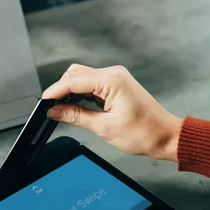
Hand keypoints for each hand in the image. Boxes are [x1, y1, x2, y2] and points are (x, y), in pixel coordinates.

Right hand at [42, 64, 182, 161]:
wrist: (166, 136)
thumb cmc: (144, 133)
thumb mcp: (104, 127)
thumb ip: (76, 116)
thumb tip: (55, 111)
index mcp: (111, 80)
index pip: (74, 80)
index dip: (55, 91)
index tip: (43, 103)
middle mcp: (113, 74)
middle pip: (75, 74)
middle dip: (61, 90)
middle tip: (50, 109)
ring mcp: (115, 78)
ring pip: (82, 78)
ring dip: (70, 92)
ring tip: (61, 110)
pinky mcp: (116, 85)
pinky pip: (92, 84)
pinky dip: (81, 94)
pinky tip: (75, 107)